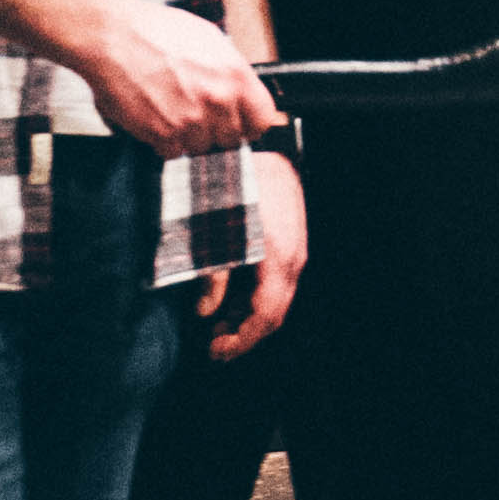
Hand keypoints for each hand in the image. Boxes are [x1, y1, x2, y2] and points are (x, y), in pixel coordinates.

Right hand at [75, 0, 288, 155]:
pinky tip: (156, 119)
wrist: (114, 38)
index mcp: (235, 76)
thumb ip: (230, 70)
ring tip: (172, 112)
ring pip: (201, 148)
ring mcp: (191, 121)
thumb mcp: (209, 39)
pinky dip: (164, 142)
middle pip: (231, 139)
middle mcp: (218, 101)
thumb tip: (241, 89)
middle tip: (197, 114)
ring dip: (188, 137)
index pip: (262, 120)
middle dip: (216, 130)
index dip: (250, 123)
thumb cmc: (155, 31)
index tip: (241, 123)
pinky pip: (173, 153)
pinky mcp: (163, 135)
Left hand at [197, 150, 307, 357]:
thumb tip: (204, 313)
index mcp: (276, 260)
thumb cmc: (239, 185)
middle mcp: (292, 261)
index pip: (265, 316)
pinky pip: (276, 283)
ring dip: (247, 316)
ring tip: (217, 324)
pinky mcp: (289, 244)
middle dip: (244, 333)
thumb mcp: (217, 233)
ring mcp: (294, 252)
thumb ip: (212, 276)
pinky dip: (255, 298)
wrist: (265, 148)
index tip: (216, 351)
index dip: (241, 340)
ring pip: (275, 300)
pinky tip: (231, 299)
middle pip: (274, 314)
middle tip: (213, 344)